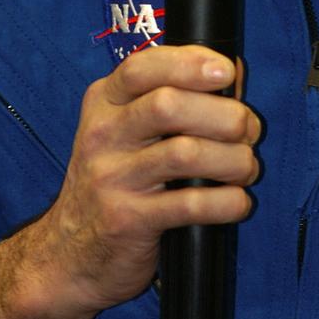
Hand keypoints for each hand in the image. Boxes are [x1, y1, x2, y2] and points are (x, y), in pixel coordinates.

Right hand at [0, 46, 259, 318]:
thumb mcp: (127, 132)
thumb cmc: (115, 181)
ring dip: (233, 159)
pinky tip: (237, 202)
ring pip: (185, 153)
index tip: (227, 72)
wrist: (70, 254)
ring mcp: (112, 178)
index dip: (190, 63)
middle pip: (169, 105)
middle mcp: (103, 135)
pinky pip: (189, 205)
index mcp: (104, 102)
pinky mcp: (126, 220)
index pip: (144, 67)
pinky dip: (226, 202)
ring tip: (246, 168)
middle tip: (248, 131)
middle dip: (224, 115)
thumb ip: (173, 98)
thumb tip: (233, 72)